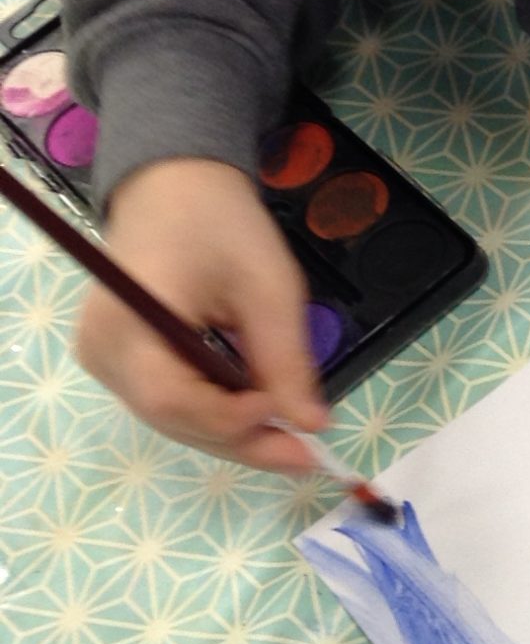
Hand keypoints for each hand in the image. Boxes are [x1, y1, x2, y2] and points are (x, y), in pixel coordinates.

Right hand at [74, 157, 328, 474]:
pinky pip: (168, 402)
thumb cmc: (221, 223)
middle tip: (309, 457)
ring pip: (172, 419)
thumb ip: (285, 359)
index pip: (172, 398)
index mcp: (128, 320)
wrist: (175, 186)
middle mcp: (102, 349)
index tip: (291, 418)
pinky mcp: (118, 360)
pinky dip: (215, 415)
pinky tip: (259, 418)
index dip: (232, 421)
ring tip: (292, 444)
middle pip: (171, 418)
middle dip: (244, 441)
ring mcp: (104, 358)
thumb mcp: (268, 287)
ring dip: (233, 434)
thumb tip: (311, 426)